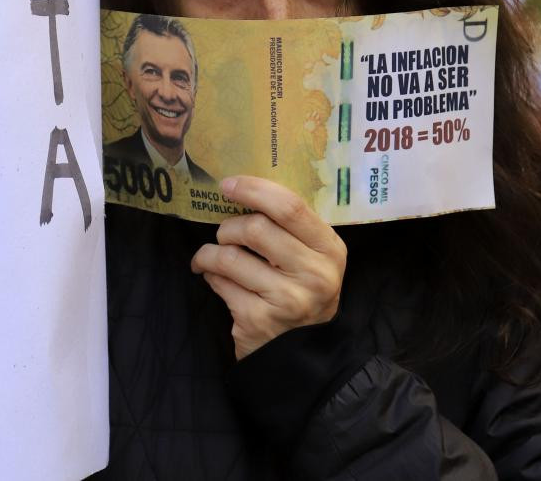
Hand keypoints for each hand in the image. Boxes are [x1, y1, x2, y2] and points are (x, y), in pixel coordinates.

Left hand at [191, 177, 346, 359]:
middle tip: (225, 236)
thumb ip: (290, 228)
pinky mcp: (258, 320)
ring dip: (211, 253)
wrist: (301, 355)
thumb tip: (244, 190)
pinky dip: (210, 275)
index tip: (228, 185)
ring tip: (212, 259)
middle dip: (229, 228)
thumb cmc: (300, 292)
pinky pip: (220, 282)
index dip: (254, 190)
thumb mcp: (311, 258)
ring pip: (230, 257)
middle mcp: (314, 274)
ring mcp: (287, 299)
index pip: (291, 207)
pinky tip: (215, 278)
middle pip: (256, 228)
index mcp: (330, 250)